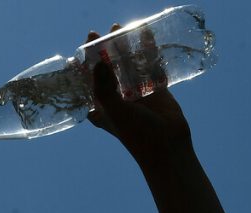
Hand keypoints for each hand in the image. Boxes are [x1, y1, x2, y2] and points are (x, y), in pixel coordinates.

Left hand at [85, 27, 192, 166]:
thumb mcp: (114, 110)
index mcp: (102, 106)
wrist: (167, 146)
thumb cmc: (136, 133)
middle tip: (103, 33)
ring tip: (120, 29)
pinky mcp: (155, 90)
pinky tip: (145, 35)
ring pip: (128, 65)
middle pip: (109, 69)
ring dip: (125, 47)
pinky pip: (150, 66)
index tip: (84, 46)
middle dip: (105, 51)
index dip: (86, 63)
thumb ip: (103, 87)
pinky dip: (147, 51)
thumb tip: (97, 62)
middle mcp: (117, 98)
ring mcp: (136, 93)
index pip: (90, 81)